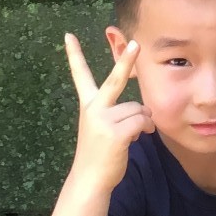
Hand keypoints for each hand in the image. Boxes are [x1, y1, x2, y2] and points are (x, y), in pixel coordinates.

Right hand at [65, 34, 154, 192]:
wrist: (90, 179)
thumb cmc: (100, 153)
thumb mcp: (102, 127)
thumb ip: (117, 113)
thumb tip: (145, 111)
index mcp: (88, 105)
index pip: (80, 75)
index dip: (74, 55)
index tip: (68, 35)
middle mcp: (93, 108)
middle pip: (114, 79)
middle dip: (126, 60)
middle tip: (136, 43)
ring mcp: (104, 120)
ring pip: (139, 109)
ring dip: (143, 121)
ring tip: (132, 135)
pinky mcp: (116, 133)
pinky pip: (142, 122)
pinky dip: (146, 129)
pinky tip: (138, 139)